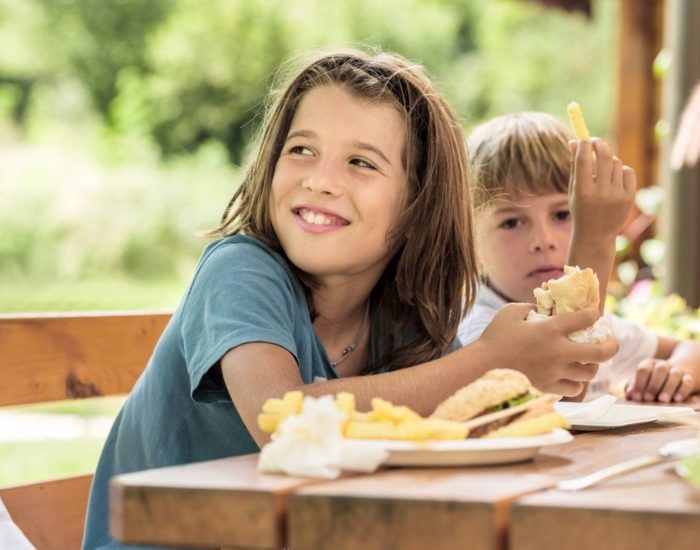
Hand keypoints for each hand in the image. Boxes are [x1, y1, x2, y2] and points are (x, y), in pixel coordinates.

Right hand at [478, 304, 618, 396]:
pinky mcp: (548, 387)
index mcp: (550, 329)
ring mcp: (555, 372)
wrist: (483, 366)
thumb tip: (542, 307)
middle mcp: (559, 351)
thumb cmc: (494, 337)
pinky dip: (576, 382)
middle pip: (601, 352)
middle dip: (612, 346)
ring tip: (588, 361)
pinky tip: (570, 376)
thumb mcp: (510, 312)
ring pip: (590, 373)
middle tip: (610, 343)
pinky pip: (574, 388)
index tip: (594, 314)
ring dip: (592, 365)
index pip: (586, 318)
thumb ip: (530, 306)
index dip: (594, 314)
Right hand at [569, 139, 636, 241]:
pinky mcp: (629, 197)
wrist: (596, 235)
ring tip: (603, 172)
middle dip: (600, 145)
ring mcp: (617, 195)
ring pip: (616, 163)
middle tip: (596, 142)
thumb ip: (575, 165)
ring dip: (609, 161)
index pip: (584, 161)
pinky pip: (627, 172)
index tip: (583, 139)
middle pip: (604, 157)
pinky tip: (614, 180)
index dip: (584, 146)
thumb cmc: (580, 209)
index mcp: (583, 192)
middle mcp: (601, 193)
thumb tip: (574, 141)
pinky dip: (620, 171)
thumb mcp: (573, 189)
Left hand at [625, 358, 694, 402]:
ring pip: (674, 375)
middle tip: (648, 399)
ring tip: (662, 400)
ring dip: (667, 388)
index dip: (639, 383)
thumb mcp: (642, 381)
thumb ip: (634, 387)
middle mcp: (663, 365)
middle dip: (653, 386)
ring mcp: (677, 370)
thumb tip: (629, 395)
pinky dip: (682, 390)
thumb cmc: (654, 380)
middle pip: (659, 371)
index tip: (636, 397)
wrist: (678, 371)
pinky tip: (677, 399)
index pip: (643, 370)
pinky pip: (687, 382)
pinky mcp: (689, 377)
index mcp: (649, 364)